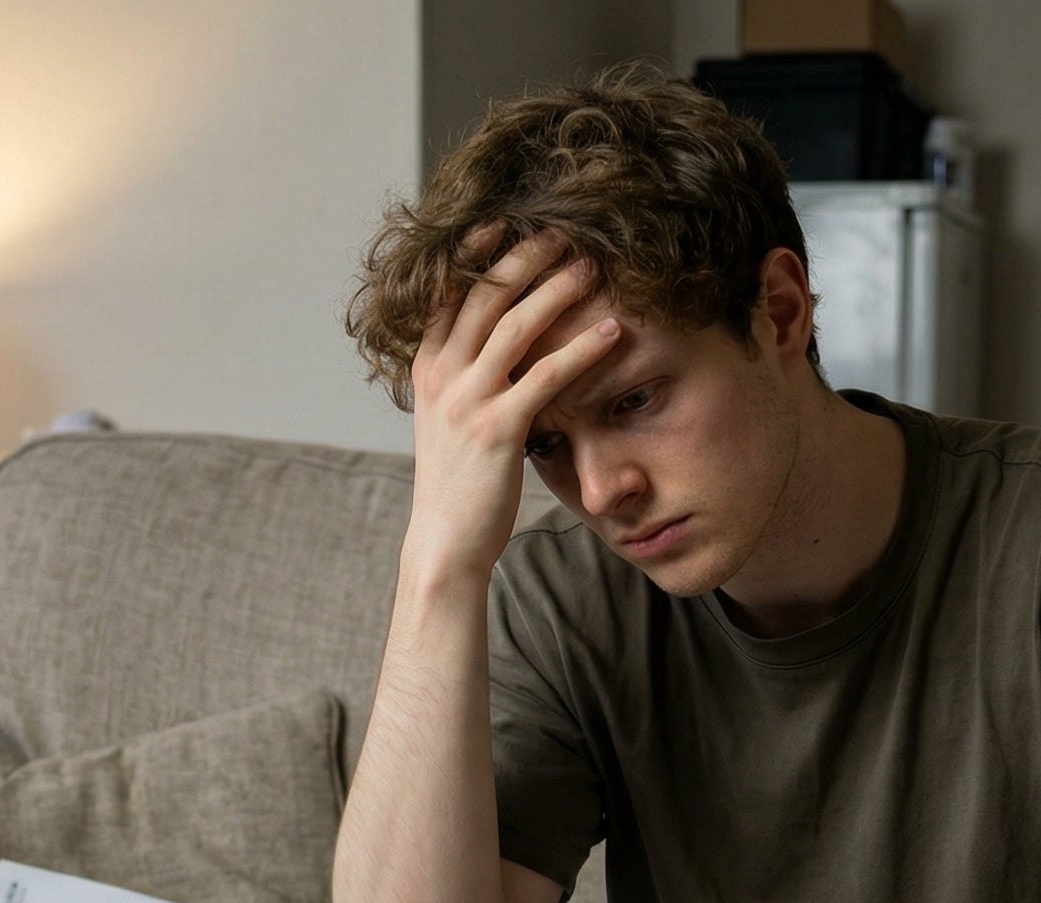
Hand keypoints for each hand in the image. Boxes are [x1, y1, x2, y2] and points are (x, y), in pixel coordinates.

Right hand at [404, 229, 622, 577]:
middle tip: (563, 232)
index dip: (477, 254)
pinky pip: (544, 376)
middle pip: (483, 296)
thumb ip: (465, 381)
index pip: (448, 294)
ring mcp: (466, 400)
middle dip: (524, 258)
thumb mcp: (448, 421)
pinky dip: (581, 350)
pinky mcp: (497, 429)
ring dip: (557, 291)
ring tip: (592, 268)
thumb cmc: (456, 485)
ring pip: (514, 326)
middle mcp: (442, 375)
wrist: (444, 542)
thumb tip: (495, 353)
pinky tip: (612, 333)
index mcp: (428, 368)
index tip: (506, 222)